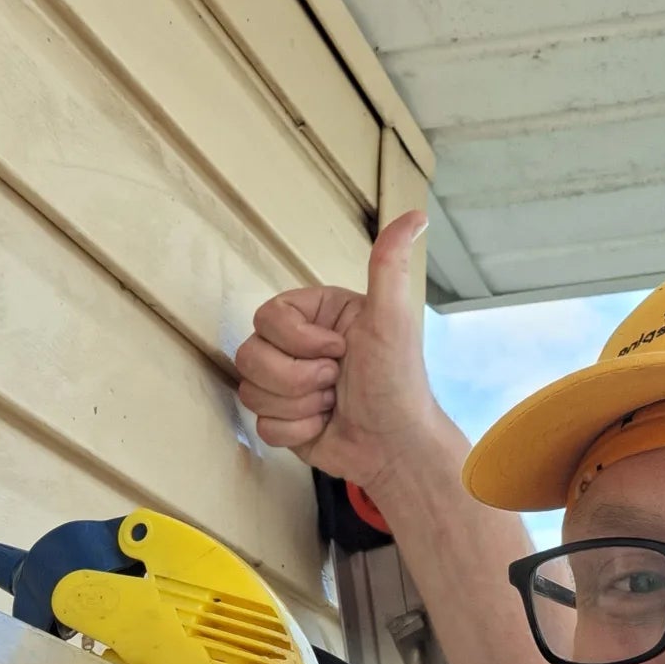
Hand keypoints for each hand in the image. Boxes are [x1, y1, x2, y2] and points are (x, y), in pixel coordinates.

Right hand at [235, 212, 443, 492]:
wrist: (396, 448)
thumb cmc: (398, 382)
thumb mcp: (392, 319)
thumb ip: (389, 265)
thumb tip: (414, 215)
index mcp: (316, 315)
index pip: (267, 317)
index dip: (297, 341)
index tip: (338, 350)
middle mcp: (297, 345)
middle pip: (250, 355)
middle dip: (296, 378)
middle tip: (336, 382)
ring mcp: (286, 382)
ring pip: (250, 391)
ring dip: (298, 405)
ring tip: (332, 404)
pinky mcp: (282, 418)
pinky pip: (260, 424)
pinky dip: (296, 430)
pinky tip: (324, 426)